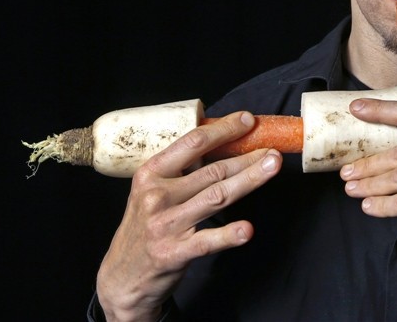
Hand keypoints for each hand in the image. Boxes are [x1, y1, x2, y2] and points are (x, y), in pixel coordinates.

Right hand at [96, 111, 281, 321]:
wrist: (122, 276)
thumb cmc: (145, 226)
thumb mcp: (150, 191)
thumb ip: (179, 172)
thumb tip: (222, 145)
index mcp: (151, 173)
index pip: (192, 144)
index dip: (223, 130)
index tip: (248, 120)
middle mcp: (157, 196)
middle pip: (212, 170)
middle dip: (247, 157)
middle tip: (273, 150)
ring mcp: (166, 224)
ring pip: (217, 196)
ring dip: (250, 180)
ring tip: (272, 168)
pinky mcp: (174, 253)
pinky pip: (207, 241)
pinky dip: (229, 235)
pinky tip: (247, 230)